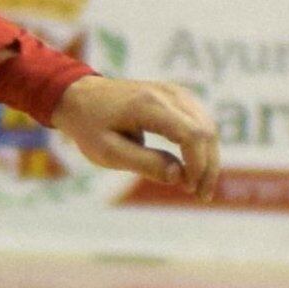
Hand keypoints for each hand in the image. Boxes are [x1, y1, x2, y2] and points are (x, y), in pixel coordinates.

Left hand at [52, 73, 221, 197]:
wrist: (79, 96)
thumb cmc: (90, 126)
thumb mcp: (107, 151)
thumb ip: (144, 164)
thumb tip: (179, 177)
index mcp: (148, 105)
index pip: (191, 134)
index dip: (198, 164)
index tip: (190, 189)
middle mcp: (168, 93)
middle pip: (206, 130)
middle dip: (209, 166)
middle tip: (201, 195)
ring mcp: (176, 92)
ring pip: (208, 126)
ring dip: (209, 157)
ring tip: (198, 187)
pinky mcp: (178, 96)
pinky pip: (201, 122)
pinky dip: (203, 146)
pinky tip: (194, 169)